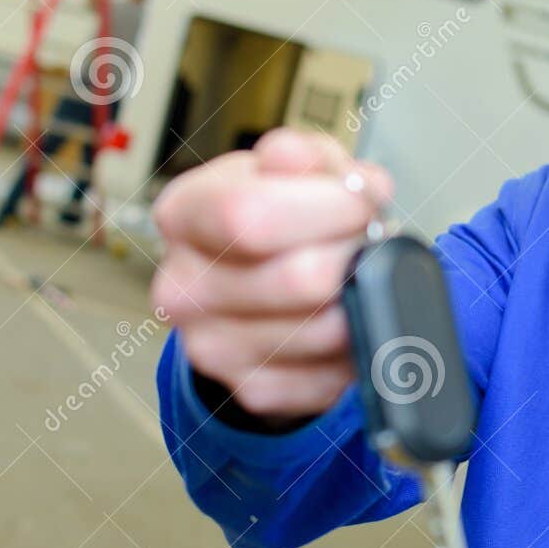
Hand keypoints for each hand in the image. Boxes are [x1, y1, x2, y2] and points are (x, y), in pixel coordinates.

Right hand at [150, 129, 392, 420]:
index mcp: (184, 215)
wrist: (263, 285)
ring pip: (326, 330)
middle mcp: (182, 287)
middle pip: (299, 279)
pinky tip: (346, 315)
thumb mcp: (297, 168)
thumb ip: (308, 157)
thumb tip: (308, 165)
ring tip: (356, 276)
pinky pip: (332, 374)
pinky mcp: (252, 390)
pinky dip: (357, 343)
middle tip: (366, 242)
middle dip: (354, 255)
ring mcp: (211, 347)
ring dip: (361, 300)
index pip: (249, 214)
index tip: (362, 202)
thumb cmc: (282, 217)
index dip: (328, 207)